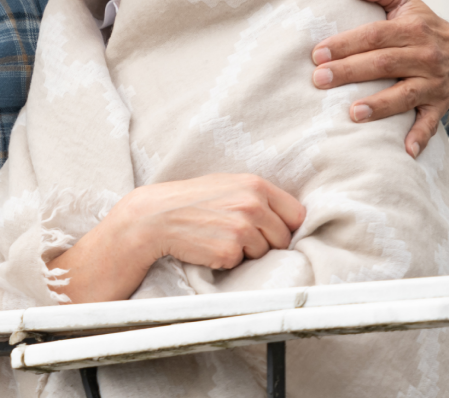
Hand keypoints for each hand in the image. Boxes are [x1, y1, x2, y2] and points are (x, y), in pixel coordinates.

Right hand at [48, 174, 305, 302]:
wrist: (152, 218)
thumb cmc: (189, 202)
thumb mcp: (225, 186)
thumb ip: (257, 196)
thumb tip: (292, 218)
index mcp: (255, 184)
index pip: (296, 214)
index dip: (284, 225)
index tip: (268, 230)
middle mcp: (252, 204)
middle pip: (283, 238)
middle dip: (264, 242)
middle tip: (233, 235)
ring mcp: (242, 229)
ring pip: (264, 254)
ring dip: (244, 253)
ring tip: (216, 238)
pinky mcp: (229, 251)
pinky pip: (240, 264)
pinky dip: (226, 262)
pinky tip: (207, 249)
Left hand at [311, 0, 448, 157]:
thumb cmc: (422, 25)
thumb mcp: (406, 1)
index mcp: (413, 29)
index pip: (375, 36)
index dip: (346, 44)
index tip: (317, 53)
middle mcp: (426, 56)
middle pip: (384, 64)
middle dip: (350, 71)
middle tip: (320, 79)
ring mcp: (435, 82)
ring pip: (405, 94)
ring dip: (380, 105)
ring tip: (353, 113)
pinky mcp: (441, 104)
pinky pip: (430, 122)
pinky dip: (420, 137)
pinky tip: (405, 151)